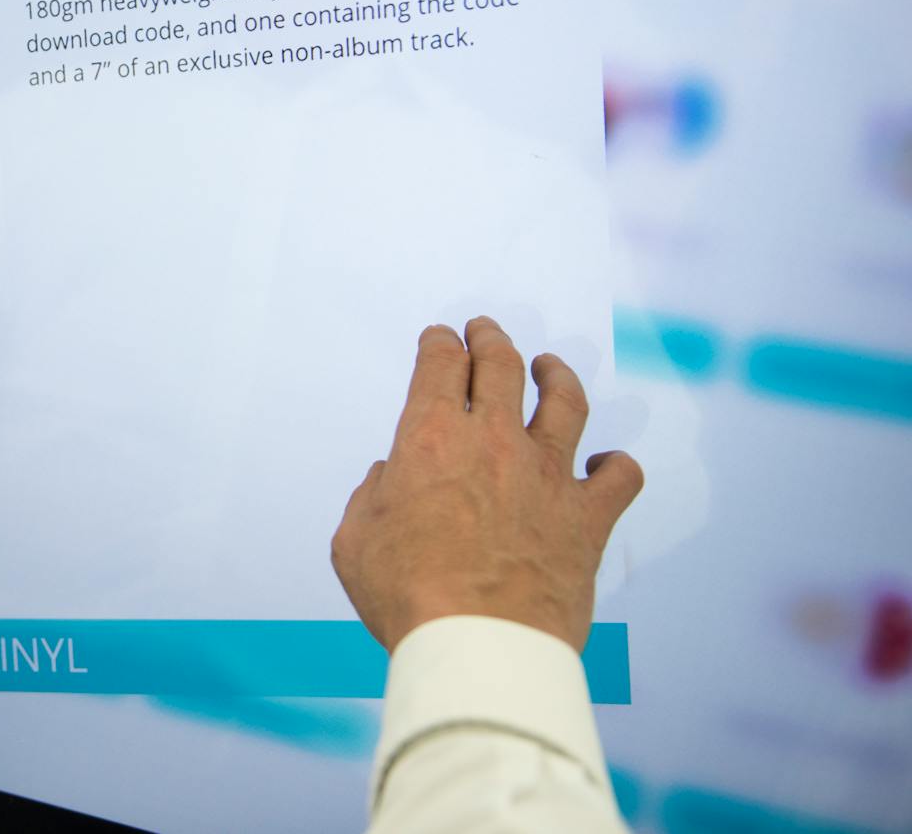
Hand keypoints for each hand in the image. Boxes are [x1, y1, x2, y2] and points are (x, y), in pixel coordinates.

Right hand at [330, 317, 643, 653]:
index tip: (439, 339)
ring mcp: (548, 476)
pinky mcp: (587, 518)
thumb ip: (371, 496)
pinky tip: (606, 463)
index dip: (439, 343)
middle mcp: (495, 442)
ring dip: (556, 376)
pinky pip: (620, 476)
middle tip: (485, 330)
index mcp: (431, 437)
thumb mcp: (355, 540)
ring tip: (550, 367)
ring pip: (566, 402)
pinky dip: (615, 465)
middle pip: (502, 365)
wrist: (480, 644)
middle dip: (491, 338)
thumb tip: (392, 478)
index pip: (440, 363)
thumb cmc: (407, 596)